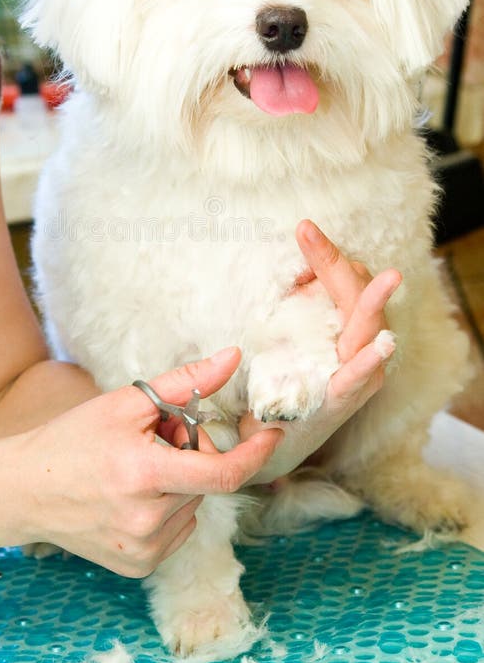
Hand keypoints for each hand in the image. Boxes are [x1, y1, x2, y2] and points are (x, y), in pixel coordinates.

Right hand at [12, 348, 281, 576]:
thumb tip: (233, 358)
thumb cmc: (73, 439)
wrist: (24, 490)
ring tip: (135, 469)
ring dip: (179, 482)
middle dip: (193, 453)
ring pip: (192, 505)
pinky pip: (177, 530)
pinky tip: (132, 497)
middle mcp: (147, 520)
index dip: (255, 454)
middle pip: (204, 481)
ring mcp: (143, 550)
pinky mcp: (138, 566)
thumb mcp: (126, 402)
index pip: (222, 473)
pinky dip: (167, 509)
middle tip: (155, 439)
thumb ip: (186, 382)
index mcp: (145, 475)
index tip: (272, 435)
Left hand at [239, 220, 400, 481]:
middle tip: (308, 233)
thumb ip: (296, 302)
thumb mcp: (286, 331)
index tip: (303, 228)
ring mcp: (357, 373)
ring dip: (372, 303)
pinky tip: (381, 345)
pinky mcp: (344, 400)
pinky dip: (368, 362)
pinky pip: (356, 378)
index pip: (340, 280)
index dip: (324, 253)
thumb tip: (296, 270)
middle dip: (333, 263)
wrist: (273, 434)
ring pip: (367, 329)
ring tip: (388, 279)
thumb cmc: (284, 377)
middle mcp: (358, 345)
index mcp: (345, 324)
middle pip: (354, 295)